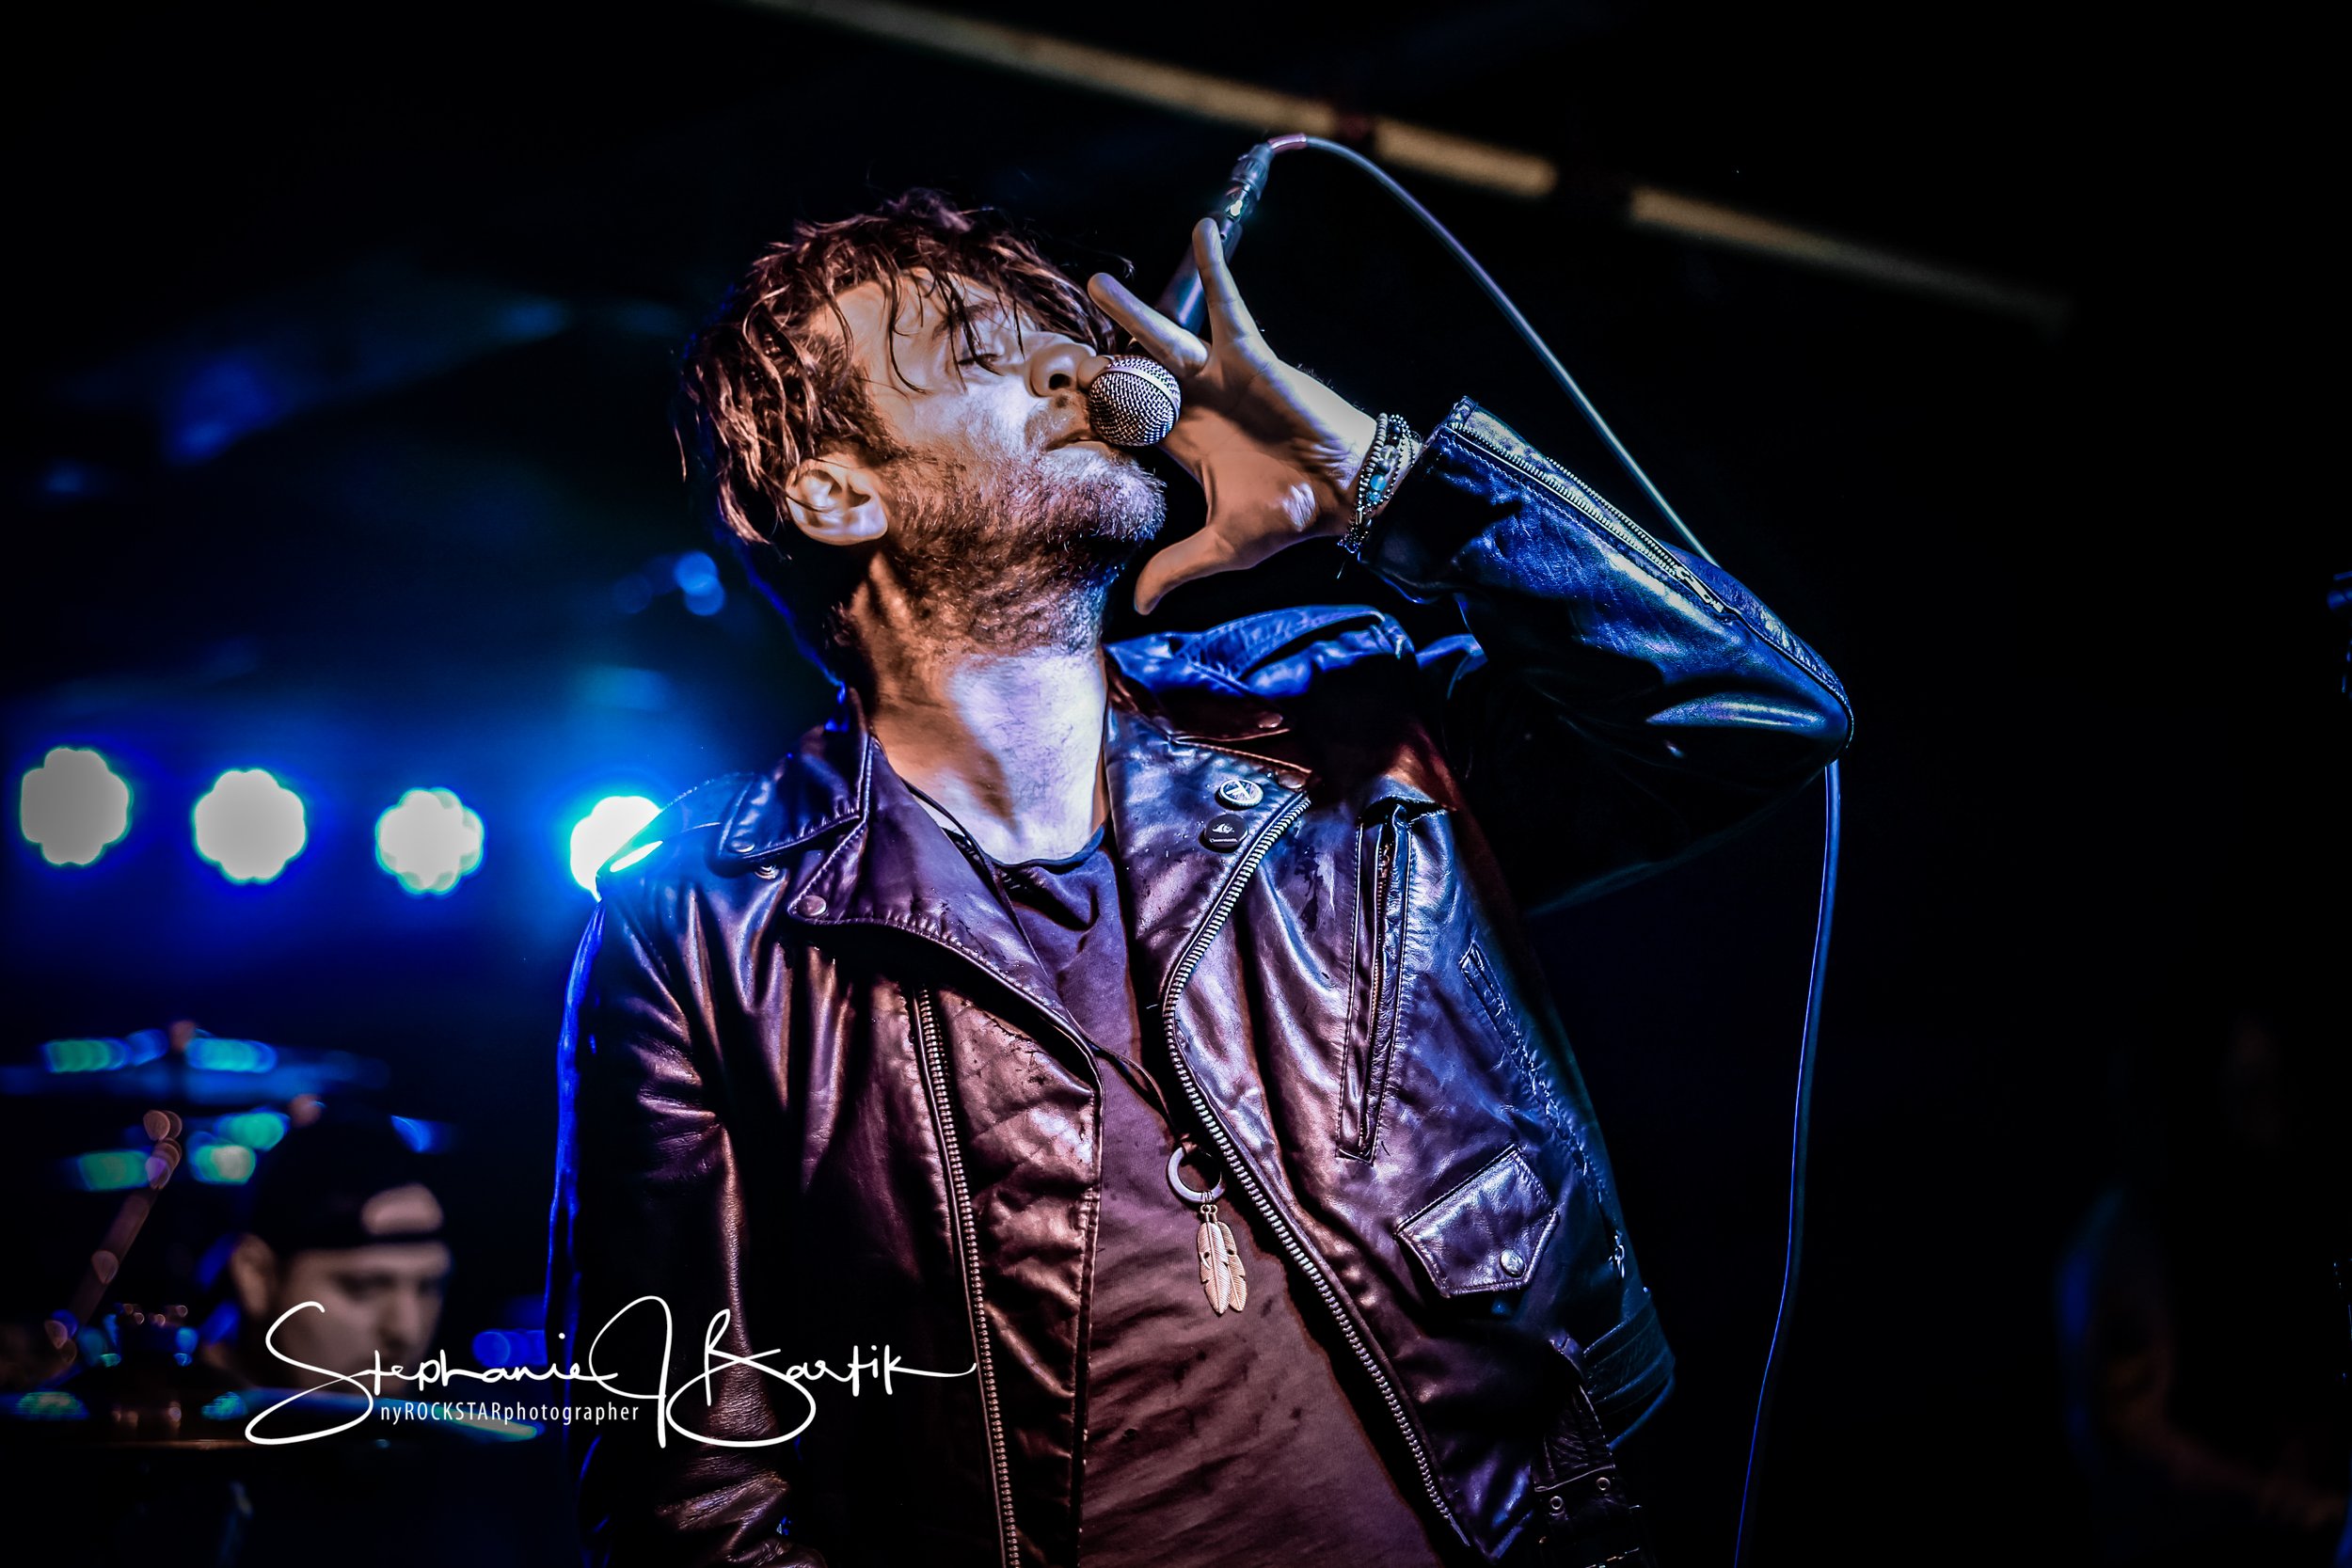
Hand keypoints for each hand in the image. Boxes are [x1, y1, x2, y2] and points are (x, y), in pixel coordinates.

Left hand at [1089, 219, 1379, 612]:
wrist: (1344, 492)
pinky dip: (1216, 268)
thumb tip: (1139, 605)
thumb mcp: (1224, 547)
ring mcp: (1221, 376)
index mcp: (1184, 442)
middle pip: (1134, 374)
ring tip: (1096, 284)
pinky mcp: (1250, 356)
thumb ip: (1178, 567)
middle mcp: (1196, 403)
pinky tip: (1200, 231)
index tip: (1060, 410)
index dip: (1096, 414)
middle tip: (1065, 357)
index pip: (1127, 420)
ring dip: (1132, 310)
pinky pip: (1228, 304)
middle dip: (1100, 364)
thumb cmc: (1291, 515)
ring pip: (1166, 336)